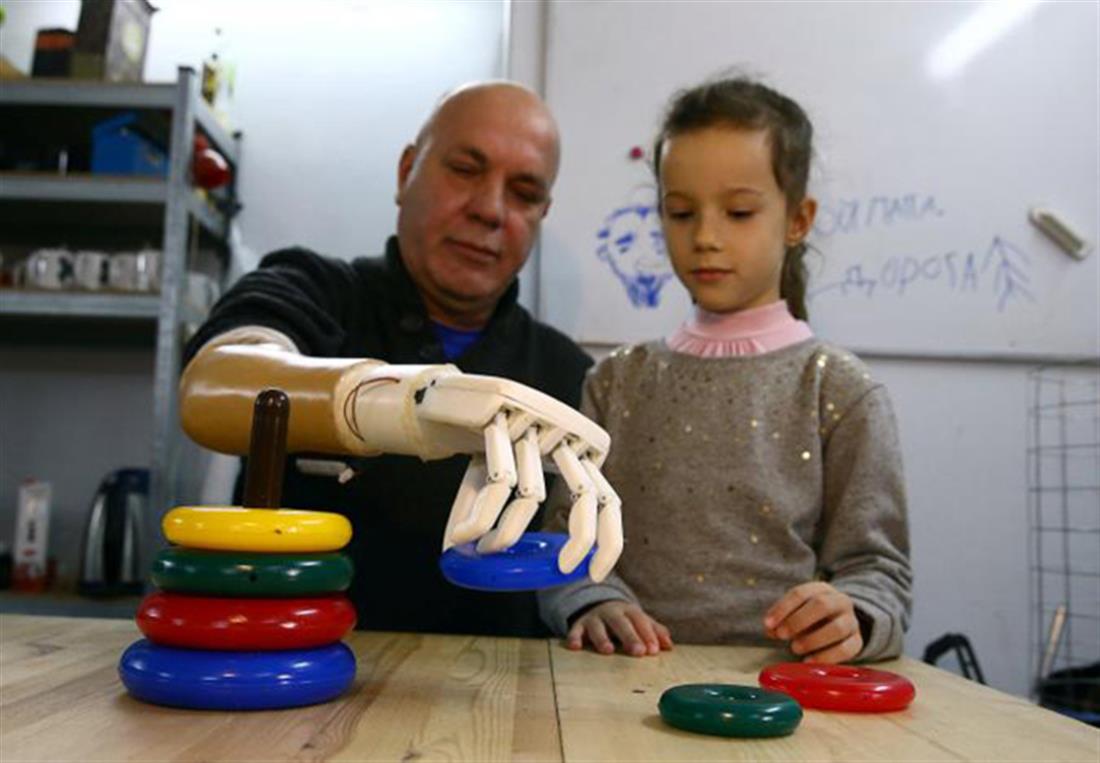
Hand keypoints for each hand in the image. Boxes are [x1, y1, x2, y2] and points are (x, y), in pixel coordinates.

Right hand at [352, 367, 623, 580]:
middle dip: (582, 538)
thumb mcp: (496, 475)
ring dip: (506, 533)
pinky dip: (482, 517)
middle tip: (563, 570)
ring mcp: (534, 422)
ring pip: (534, 494)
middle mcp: (562, 432)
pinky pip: (499, 481)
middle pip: (589, 493)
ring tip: (485, 551)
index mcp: (573, 448)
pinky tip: (464, 536)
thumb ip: (501, 513)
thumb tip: (478, 562)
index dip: (609, 538)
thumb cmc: (478, 441)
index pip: (607, 497)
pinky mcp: (503, 417)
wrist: (449, 393)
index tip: (596, 571)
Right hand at [566, 601, 672, 656]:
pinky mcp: (579, 625)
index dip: (647, 635)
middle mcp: (611, 612)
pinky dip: (574, 637)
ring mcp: (594, 618)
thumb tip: (669, 645)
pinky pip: (575, 630)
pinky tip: (575, 647)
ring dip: (602, 638)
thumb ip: (654, 631)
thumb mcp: (639, 621)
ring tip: (608, 650)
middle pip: (621, 623)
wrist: (596, 603)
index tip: (654, 650)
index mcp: (629, 611)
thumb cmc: (624, 619)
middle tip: (639, 652)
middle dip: (630, 637)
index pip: (640, 621)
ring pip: (598, 627)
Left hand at [763, 582, 861, 662]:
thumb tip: (770, 630)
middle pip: (821, 605)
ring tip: (794, 648)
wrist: (842, 621)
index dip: (782, 609)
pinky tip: (809, 661)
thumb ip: (781, 620)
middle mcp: (840, 601)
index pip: (800, 593)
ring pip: (837, 628)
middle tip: (782, 635)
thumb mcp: (796, 612)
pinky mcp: (857, 641)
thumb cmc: (812, 617)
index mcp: (821, 589)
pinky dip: (826, 657)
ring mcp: (851, 621)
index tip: (768, 624)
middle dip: (798, 621)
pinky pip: (846, 649)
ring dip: (812, 640)